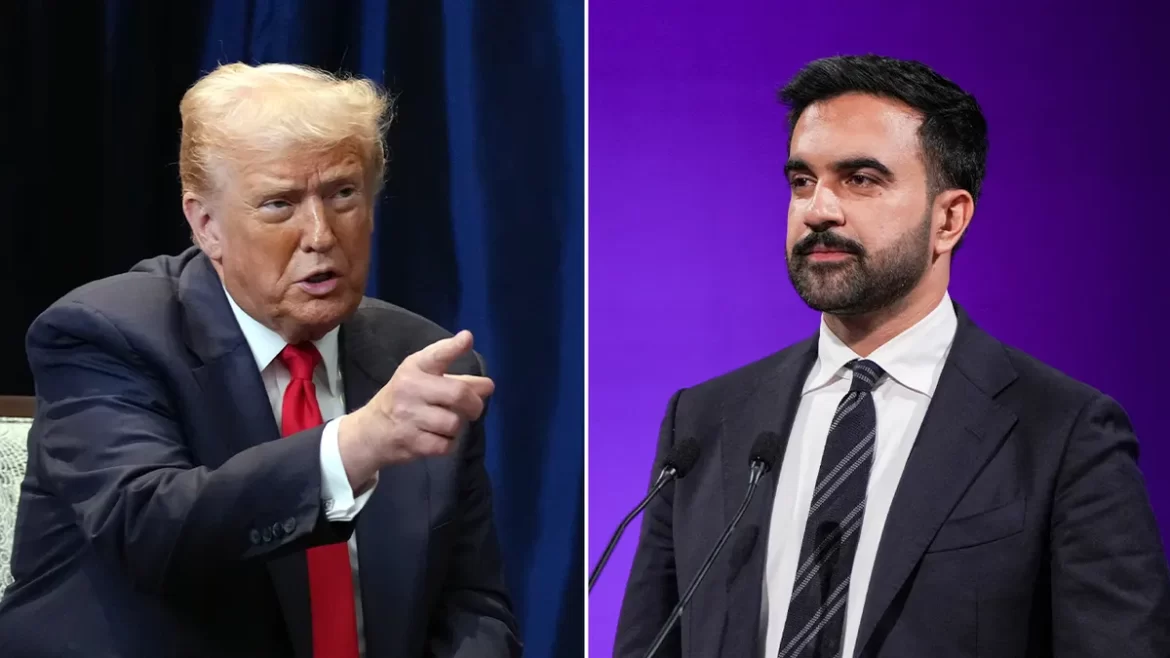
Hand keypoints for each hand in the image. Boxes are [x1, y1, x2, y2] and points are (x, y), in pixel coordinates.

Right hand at [337, 330, 493, 486]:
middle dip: (474, 405)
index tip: (467, 339)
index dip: (453, 348)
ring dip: (457, 426)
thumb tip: (488, 386)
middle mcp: (410, 388)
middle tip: (473, 409)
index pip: (436, 355)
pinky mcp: (411, 442)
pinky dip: (448, 444)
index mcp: (415, 368)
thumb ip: (458, 380)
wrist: (370, 432)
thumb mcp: (424, 381)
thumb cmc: (405, 400)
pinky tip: (437, 438)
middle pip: (458, 394)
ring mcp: (409, 416)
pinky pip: (446, 445)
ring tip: (445, 424)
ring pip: (454, 423)